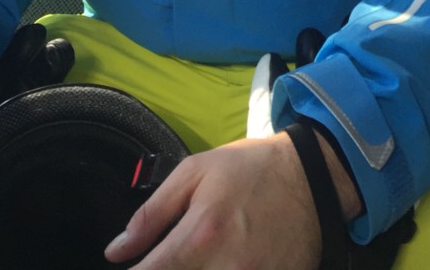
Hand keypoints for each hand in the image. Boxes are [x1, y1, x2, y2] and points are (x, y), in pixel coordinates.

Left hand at [104, 130, 357, 269]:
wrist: (314, 176)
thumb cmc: (251, 169)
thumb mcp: (197, 171)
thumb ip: (153, 212)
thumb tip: (116, 251)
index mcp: (201, 234)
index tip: (135, 266)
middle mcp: (225, 267)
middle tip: (176, 257)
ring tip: (200, 259)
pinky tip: (221, 265)